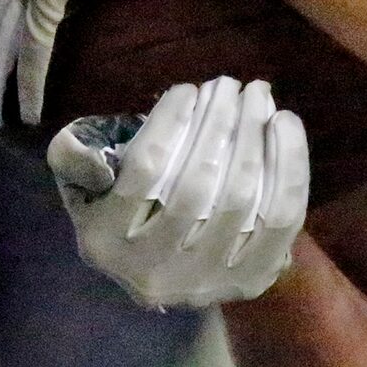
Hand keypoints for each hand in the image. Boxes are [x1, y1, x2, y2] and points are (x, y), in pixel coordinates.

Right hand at [49, 77, 307, 308]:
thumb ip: (77, 158)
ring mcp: (206, 282)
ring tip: (258, 96)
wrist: (176, 264)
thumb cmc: (130, 205)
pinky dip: (289, 166)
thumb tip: (92, 153)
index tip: (188, 89)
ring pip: (241, 199)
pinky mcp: (253, 280)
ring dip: (254, 136)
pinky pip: (282, 217)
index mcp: (104, 240)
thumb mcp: (87, 181)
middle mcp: (153, 272)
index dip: (170, 122)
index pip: (144, 171)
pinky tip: (285, 125)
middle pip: (197, 183)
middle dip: (219, 122)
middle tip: (231, 84)